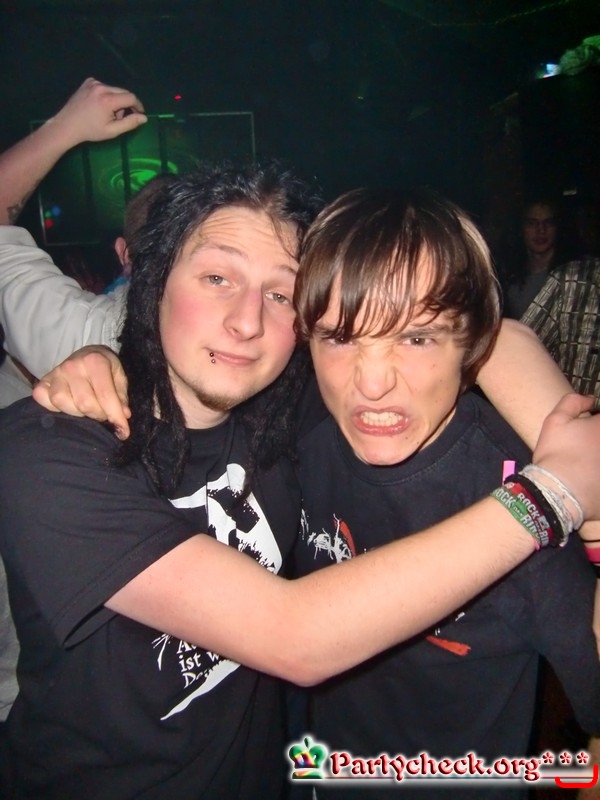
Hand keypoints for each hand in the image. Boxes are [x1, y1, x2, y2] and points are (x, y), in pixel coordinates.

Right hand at [32, 345, 130, 438]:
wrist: (87, 354)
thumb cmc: (105, 368)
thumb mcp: (119, 376)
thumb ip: (121, 396)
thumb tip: (123, 415)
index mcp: (95, 361)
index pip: (105, 396)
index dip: (115, 417)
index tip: (123, 431)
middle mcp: (72, 366)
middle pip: (84, 404)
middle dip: (98, 415)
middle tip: (103, 414)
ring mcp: (55, 373)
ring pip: (63, 403)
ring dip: (78, 413)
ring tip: (87, 410)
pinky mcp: (43, 381)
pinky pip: (44, 400)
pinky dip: (55, 408)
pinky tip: (68, 406)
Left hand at [50, 77, 146, 147]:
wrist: (67, 125)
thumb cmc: (91, 131)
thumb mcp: (112, 131)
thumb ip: (130, 123)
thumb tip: (144, 117)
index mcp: (108, 99)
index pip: (131, 97)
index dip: (138, 106)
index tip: (139, 114)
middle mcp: (102, 87)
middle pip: (123, 92)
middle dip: (126, 104)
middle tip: (121, 118)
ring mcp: (94, 82)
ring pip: (114, 90)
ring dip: (116, 100)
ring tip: (108, 113)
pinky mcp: (89, 81)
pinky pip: (105, 87)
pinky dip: (107, 96)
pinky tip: (99, 106)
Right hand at [533, 393, 599, 521]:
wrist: (558, 492)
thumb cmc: (556, 454)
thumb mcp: (555, 421)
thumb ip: (573, 402)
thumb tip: (590, 399)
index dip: (593, 423)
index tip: (585, 429)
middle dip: (594, 441)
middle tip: (580, 447)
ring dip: (595, 457)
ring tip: (582, 462)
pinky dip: (596, 476)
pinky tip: (588, 478)